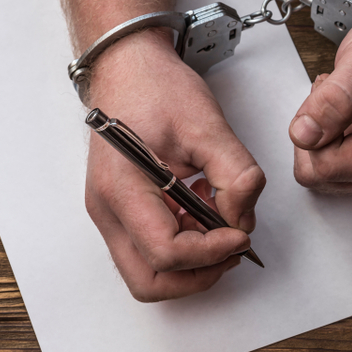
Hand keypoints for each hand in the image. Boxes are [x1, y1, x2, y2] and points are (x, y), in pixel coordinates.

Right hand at [84, 29, 265, 301]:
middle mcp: (108, 210)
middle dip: (197, 275)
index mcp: (122, 188)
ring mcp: (111, 215)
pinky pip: (151, 249)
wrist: (127, 68)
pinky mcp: (123, 213)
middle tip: (231, 247)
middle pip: (149, 282)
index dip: (210, 253)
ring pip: (149, 273)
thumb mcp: (206, 124)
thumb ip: (235, 173)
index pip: (166, 253)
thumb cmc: (155, 88)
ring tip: (218, 220)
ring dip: (192, 261)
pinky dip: (185, 244)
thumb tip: (244, 215)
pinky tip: (203, 210)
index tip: (240, 234)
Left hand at [288, 6, 351, 191]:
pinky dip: (327, 141)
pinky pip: (329, 168)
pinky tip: (345, 114)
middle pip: (321, 175)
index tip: (331, 91)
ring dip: (321, 135)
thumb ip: (335, 99)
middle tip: (337, 95)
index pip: (327, 165)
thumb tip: (303, 134)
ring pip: (321, 174)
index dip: (315, 126)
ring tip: (344, 102)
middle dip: (316, 132)